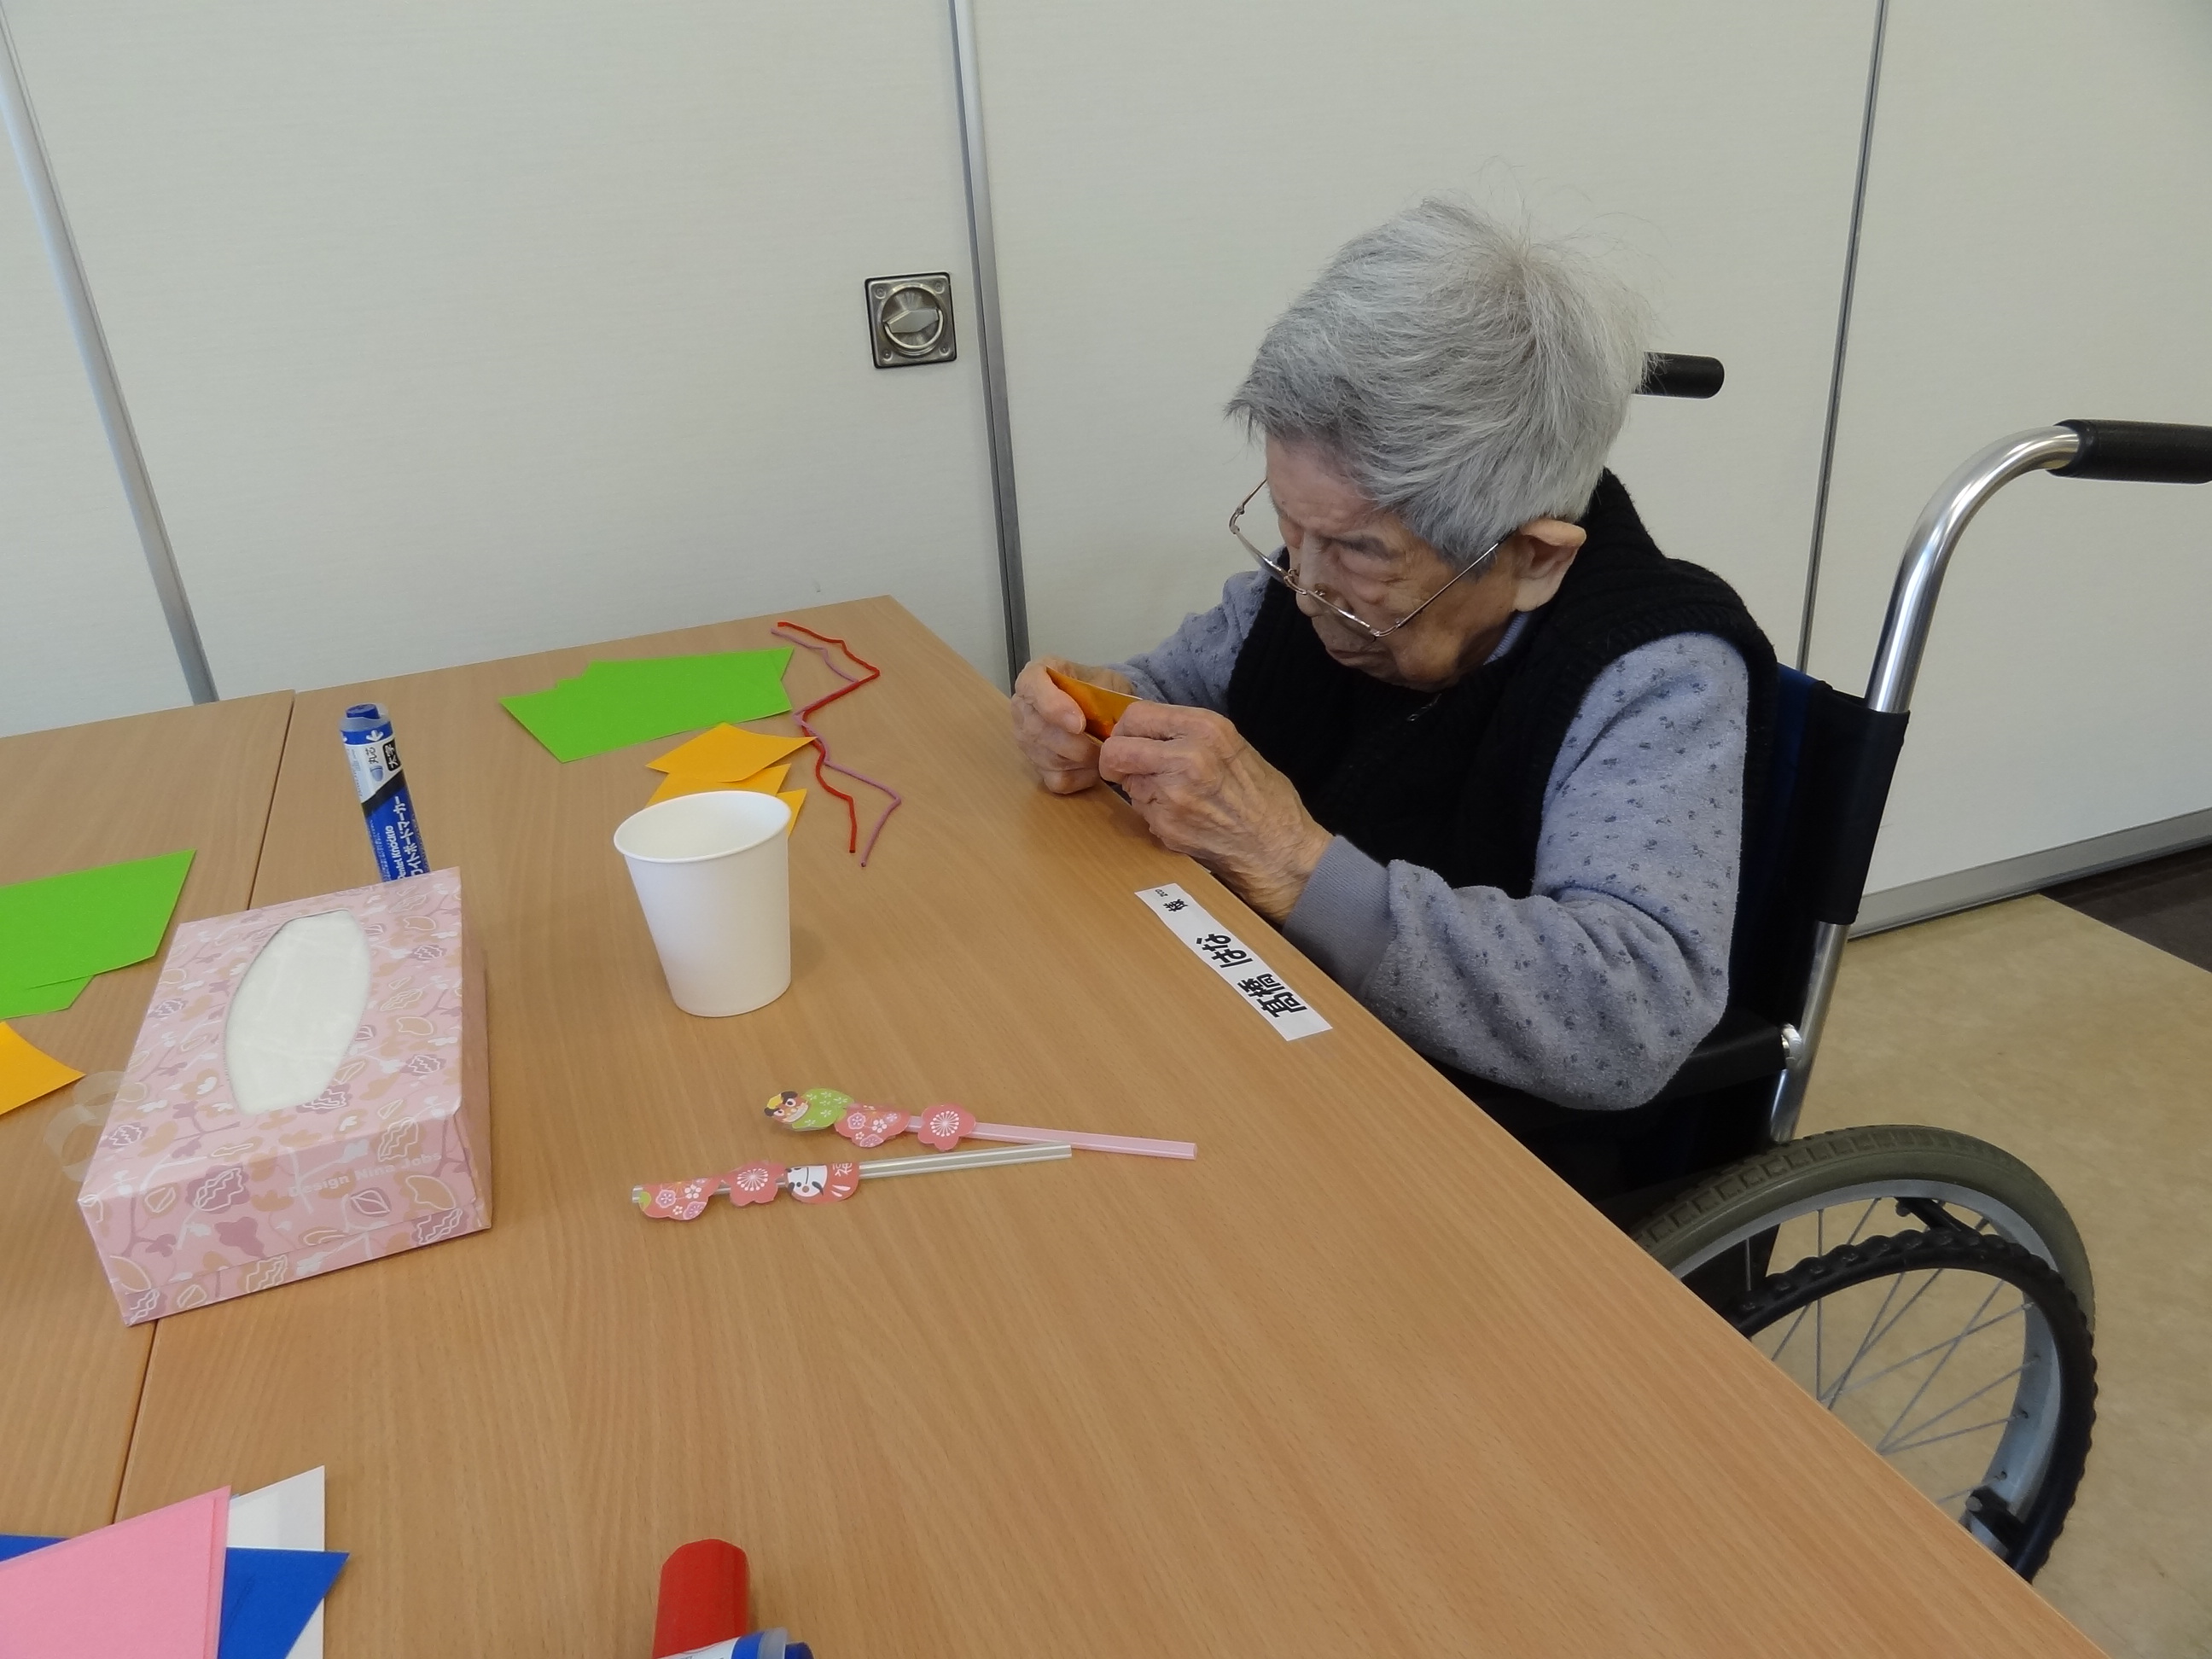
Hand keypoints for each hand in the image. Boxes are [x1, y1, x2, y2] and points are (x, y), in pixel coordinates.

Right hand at [1010, 657, 1135, 793]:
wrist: (1098, 703)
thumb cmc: (1097, 687)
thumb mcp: (1104, 679)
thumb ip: (1104, 693)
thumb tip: (1110, 722)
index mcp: (1034, 678)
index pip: (1032, 689)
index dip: (1054, 708)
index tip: (1079, 724)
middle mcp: (1022, 708)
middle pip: (1039, 732)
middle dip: (1077, 743)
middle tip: (1106, 744)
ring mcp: (1025, 739)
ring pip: (1050, 758)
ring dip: (1083, 760)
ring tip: (1104, 751)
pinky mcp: (1036, 765)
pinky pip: (1057, 780)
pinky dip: (1081, 777)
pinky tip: (1094, 766)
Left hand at [1098, 704, 1333, 922]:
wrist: (1278, 846)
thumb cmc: (1261, 796)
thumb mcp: (1231, 745)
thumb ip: (1187, 735)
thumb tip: (1144, 733)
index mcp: (1206, 728)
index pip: (1136, 715)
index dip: (1125, 731)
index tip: (1129, 742)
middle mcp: (1188, 755)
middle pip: (1117, 748)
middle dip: (1115, 760)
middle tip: (1127, 770)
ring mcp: (1174, 793)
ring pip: (1126, 781)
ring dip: (1137, 788)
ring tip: (1171, 796)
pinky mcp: (1167, 824)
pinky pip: (1140, 810)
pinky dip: (1152, 812)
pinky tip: (1181, 816)